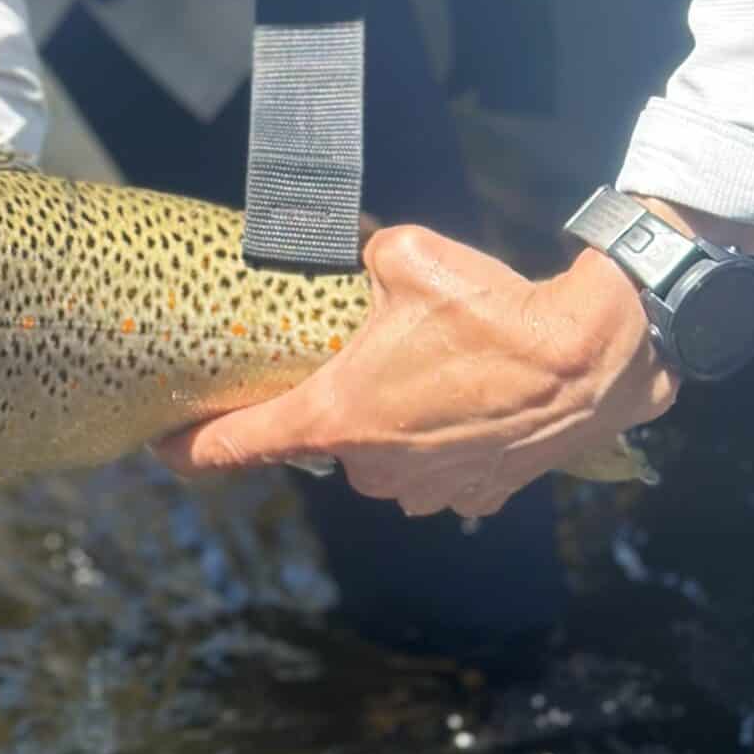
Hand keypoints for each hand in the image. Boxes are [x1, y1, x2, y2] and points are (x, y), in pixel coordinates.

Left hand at [153, 223, 678, 520]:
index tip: (166, 451)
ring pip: (382, 454)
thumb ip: (359, 262)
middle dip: (338, 402)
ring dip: (394, 421)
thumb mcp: (404, 257)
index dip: (196, 450)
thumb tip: (354, 257)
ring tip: (434, 371)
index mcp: (337, 416)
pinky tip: (467, 401)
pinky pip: (436, 469)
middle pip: (325, 439)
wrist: (587, 357)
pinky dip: (442, 439)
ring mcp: (426, 490)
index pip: (242, 445)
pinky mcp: (476, 496)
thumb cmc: (491, 310)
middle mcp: (373, 467)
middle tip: (368, 356)